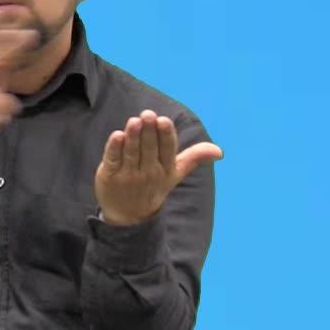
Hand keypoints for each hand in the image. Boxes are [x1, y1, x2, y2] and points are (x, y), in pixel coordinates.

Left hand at [94, 109, 223, 225]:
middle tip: (148, 114)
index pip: (167, 150)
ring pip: (131, 153)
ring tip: (134, 121)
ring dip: (133, 136)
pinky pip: (113, 159)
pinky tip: (117, 136)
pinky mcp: (109, 175)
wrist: (128, 215)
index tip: (164, 121)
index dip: (165, 136)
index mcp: (165, 169)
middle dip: (149, 131)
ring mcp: (128, 175)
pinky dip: (114, 148)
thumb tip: (219, 151)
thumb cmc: (152, 186)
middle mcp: (148, 172)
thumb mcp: (175, 174)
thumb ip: (194, 158)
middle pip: (149, 148)